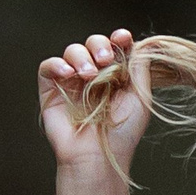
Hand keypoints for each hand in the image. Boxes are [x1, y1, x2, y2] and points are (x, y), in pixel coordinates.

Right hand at [40, 29, 146, 167]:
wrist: (98, 157)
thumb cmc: (122, 133)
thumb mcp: (141, 98)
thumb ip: (141, 69)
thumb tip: (147, 43)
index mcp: (115, 76)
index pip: (115, 47)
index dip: (118, 38)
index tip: (123, 37)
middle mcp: (93, 76)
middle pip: (93, 44)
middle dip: (99, 45)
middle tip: (106, 60)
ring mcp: (72, 82)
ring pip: (72, 51)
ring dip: (81, 56)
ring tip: (89, 75)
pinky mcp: (51, 90)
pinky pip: (48, 66)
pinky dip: (57, 64)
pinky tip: (69, 74)